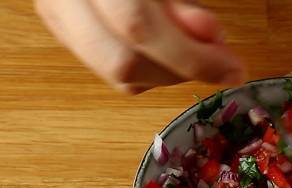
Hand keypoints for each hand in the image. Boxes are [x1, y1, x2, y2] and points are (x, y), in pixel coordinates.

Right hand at [35, 0, 245, 92]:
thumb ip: (179, 2)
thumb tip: (209, 36)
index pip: (137, 27)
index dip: (190, 57)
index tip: (233, 69)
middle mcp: (63, 0)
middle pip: (122, 64)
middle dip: (180, 72)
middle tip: (219, 65)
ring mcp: (57, 16)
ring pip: (117, 74)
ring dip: (169, 73)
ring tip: (194, 49)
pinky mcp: (64, 29)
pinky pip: (110, 68)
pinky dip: (151, 68)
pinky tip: (169, 49)